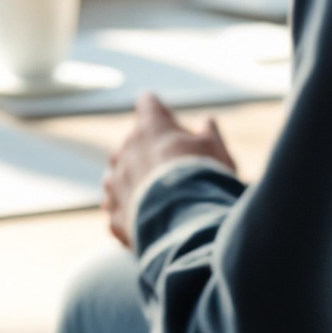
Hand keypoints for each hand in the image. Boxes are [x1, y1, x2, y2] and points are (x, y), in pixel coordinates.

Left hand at [102, 93, 236, 248]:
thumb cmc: (204, 181)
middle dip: (147, 152)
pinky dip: (126, 211)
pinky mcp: (115, 214)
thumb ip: (209, 134)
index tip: (170, 123)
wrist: (188, 228)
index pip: (148, 103)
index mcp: (151, 127)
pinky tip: (144, 219)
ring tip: (154, 196)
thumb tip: (207, 122)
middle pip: (132, 142)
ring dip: (131, 180)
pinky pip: (116, 208)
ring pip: (117, 175)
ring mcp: (117, 182)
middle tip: (172, 169)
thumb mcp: (216, 151)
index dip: (159, 113)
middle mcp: (127, 150)